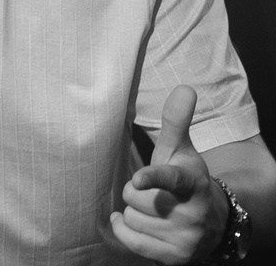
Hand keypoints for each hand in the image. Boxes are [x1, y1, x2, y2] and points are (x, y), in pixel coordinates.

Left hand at [109, 84, 224, 262]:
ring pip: (132, 219)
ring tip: (155, 211)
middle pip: (134, 197)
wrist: (209, 221)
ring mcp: (185, 238)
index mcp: (192, 182)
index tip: (139, 180)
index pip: (170, 178)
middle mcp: (192, 212)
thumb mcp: (181, 152)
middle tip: (153, 192)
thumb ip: (176, 121)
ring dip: (135, 213)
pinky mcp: (175, 257)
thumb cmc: (184, 179)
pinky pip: (132, 240)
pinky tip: (138, 224)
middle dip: (136, 193)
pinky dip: (128, 231)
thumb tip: (185, 87)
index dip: (153, 178)